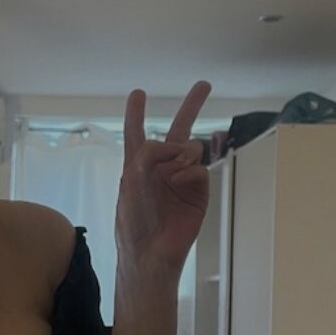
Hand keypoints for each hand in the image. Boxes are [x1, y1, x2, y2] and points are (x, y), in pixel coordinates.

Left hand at [114, 82, 211, 273]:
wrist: (151, 250)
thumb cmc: (134, 219)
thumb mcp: (131, 179)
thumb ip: (149, 153)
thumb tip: (178, 147)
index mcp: (138, 165)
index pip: (137, 132)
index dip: (136, 113)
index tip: (138, 94)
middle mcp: (162, 168)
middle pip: (177, 130)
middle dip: (191, 107)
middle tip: (204, 85)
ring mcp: (182, 178)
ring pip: (191, 147)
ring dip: (182, 152)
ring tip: (172, 171)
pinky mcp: (198, 191)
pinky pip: (199, 168)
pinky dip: (189, 171)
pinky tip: (179, 181)